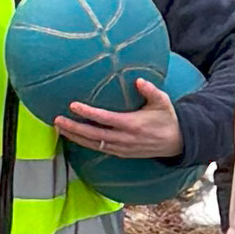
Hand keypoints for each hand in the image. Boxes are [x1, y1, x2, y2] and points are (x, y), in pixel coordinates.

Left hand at [55, 79, 180, 157]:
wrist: (177, 143)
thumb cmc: (167, 119)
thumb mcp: (162, 102)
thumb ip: (150, 90)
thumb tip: (138, 80)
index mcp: (132, 125)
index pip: (105, 119)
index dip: (88, 113)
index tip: (73, 106)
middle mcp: (124, 139)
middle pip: (93, 135)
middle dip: (74, 128)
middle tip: (57, 120)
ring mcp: (122, 148)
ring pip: (93, 144)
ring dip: (75, 137)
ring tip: (59, 128)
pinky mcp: (121, 153)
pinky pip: (99, 149)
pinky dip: (84, 143)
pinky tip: (74, 137)